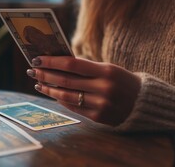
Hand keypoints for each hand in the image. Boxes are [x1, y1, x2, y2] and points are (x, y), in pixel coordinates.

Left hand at [27, 56, 141, 125]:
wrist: (142, 102)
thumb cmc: (121, 80)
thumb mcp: (108, 68)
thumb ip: (85, 66)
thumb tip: (57, 63)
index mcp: (106, 70)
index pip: (72, 64)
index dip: (52, 61)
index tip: (37, 59)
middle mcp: (104, 88)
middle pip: (66, 80)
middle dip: (46, 75)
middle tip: (32, 71)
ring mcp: (101, 104)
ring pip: (66, 96)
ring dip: (49, 89)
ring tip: (39, 84)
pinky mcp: (98, 117)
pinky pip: (74, 107)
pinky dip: (61, 100)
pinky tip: (53, 94)